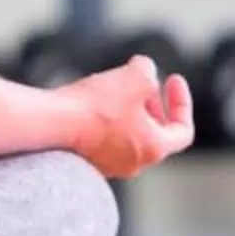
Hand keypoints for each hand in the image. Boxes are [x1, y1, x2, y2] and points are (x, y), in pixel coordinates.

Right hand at [62, 55, 195, 178]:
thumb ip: (148, 70)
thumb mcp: (136, 75)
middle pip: (155, 134)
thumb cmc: (98, 105)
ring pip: (128, 135)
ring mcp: (107, 165)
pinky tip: (94, 97)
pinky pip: (105, 139)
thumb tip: (143, 70)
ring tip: (117, 85)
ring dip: (129, 110)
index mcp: (153, 149)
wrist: (52, 124)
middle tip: (146, 84)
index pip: (182, 131)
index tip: (172, 78)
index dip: (182, 102)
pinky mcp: (85, 161)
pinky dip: (107, 119)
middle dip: (154, 105)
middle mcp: (133, 164)